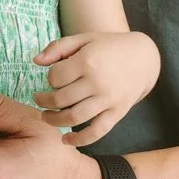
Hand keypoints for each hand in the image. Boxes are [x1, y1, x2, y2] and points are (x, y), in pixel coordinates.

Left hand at [33, 31, 159, 145]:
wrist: (143, 58)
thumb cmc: (108, 47)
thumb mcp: (83, 39)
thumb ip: (58, 47)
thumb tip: (35, 61)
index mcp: (87, 61)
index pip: (55, 77)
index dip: (50, 78)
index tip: (54, 77)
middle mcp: (97, 82)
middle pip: (60, 99)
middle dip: (44, 101)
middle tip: (39, 100)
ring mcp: (108, 99)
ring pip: (74, 117)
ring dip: (54, 120)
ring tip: (46, 116)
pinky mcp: (117, 112)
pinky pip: (97, 131)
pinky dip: (80, 139)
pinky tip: (66, 139)